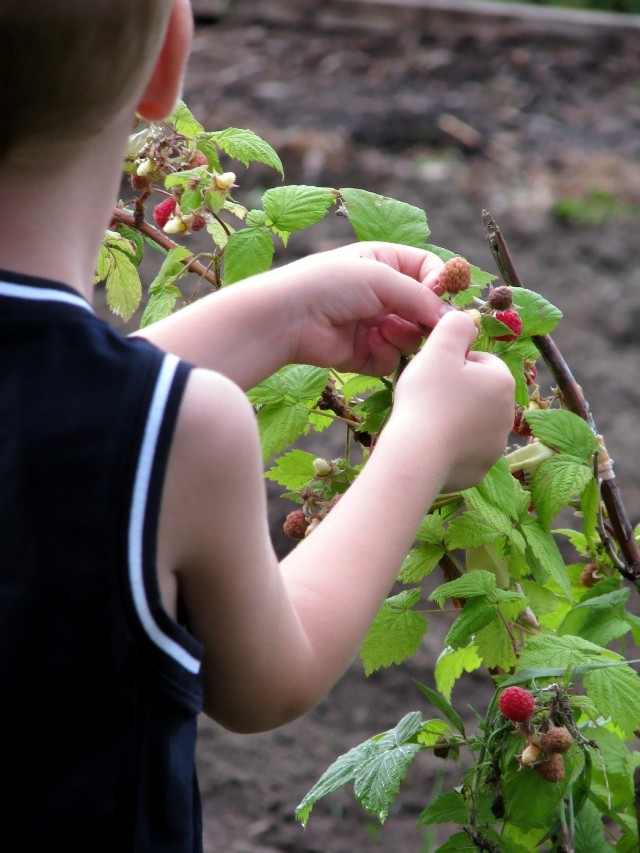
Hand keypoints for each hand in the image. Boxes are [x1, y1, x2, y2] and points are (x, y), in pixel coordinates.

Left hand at [281, 241, 447, 374]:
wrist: (289, 318)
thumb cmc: (329, 284)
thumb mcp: (379, 276)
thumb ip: (419, 295)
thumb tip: (451, 316)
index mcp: (385, 263)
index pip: (429, 271)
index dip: (440, 285)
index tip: (443, 298)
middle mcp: (383, 294)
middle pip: (426, 310)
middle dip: (426, 319)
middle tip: (426, 325)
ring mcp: (375, 325)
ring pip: (413, 337)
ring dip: (403, 335)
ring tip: (382, 329)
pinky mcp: (366, 354)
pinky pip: (392, 358)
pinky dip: (384, 352)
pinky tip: (366, 343)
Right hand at [391, 310, 514, 491]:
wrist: (417, 455)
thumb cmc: (428, 397)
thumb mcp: (439, 349)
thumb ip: (456, 325)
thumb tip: (467, 319)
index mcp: (502, 381)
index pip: (481, 361)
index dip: (454, 363)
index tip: (434, 374)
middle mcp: (508, 414)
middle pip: (478, 393)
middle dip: (457, 392)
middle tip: (428, 397)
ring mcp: (496, 446)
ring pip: (473, 422)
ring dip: (454, 419)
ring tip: (427, 421)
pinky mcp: (480, 469)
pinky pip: (465, 450)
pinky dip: (450, 446)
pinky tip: (430, 444)